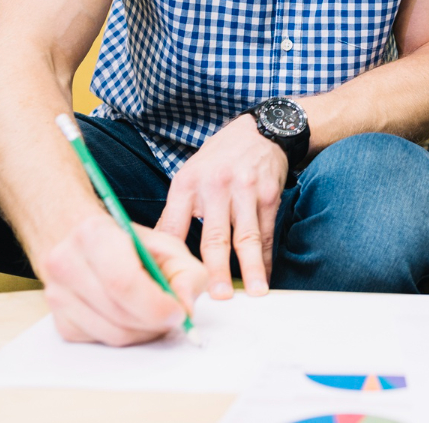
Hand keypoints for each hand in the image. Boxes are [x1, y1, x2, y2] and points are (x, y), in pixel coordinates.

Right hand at [39, 215, 206, 345]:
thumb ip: (187, 273)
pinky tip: (131, 316)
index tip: (178, 311)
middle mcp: (66, 262)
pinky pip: (101, 341)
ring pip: (112, 334)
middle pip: (119, 313)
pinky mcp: (59, 320)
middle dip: (155, 321)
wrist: (85, 244)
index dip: (156, 304)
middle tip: (173, 316)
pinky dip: (125, 335)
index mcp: (94, 234)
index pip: (123, 282)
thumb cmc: (128, 244)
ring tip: (155, 313)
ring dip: (143, 331)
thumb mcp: (167, 246)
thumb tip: (185, 307)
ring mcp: (57, 294)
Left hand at [155, 115, 288, 298]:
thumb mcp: (189, 176)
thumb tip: (159, 252)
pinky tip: (264, 276)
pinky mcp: (269, 195)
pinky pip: (266, 232)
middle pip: (215, 237)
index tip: (171, 284)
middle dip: (217, 270)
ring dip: (250, 268)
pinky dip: (266, 258)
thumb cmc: (218, 160)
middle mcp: (216, 186)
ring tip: (253, 292)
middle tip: (216, 296)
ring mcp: (246, 190)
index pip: (174, 226)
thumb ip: (177, 212)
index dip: (172, 257)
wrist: (258, 132)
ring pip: (246, 237)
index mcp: (187, 184)